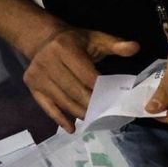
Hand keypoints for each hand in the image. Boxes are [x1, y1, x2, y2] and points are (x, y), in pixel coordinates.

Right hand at [22, 25, 140, 131]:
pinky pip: (46, 105)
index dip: (101, 90)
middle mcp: (47, 61)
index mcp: (65, 48)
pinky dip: (59, 118)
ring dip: (80, 113)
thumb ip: (115, 44)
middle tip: (107, 115)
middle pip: (74, 90)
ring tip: (95, 120)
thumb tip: (135, 47)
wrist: (42, 39)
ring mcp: (37, 75)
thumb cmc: (75, 41)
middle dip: (92, 105)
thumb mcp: (95, 38)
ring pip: (63, 101)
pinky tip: (71, 128)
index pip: (87, 75)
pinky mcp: (32, 85)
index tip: (115, 101)